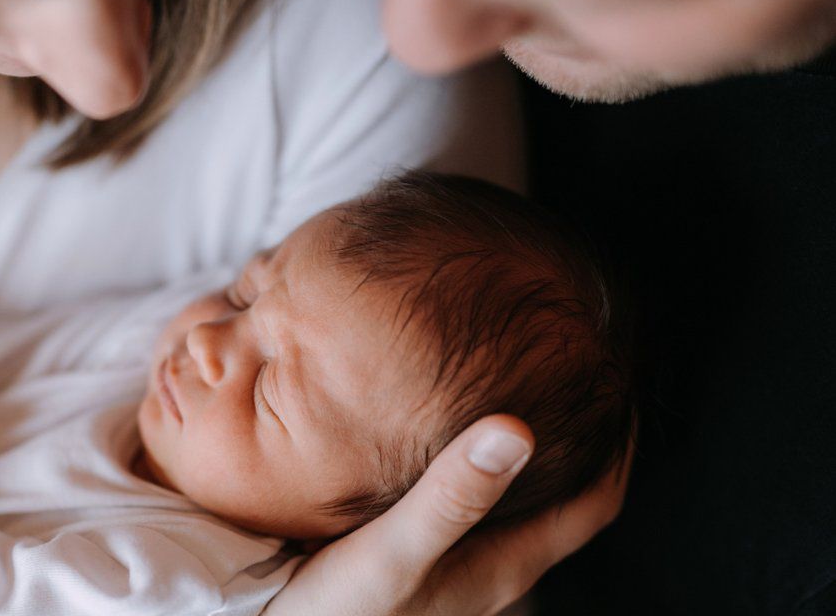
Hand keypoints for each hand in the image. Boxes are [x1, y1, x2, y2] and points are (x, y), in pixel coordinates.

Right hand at [263, 414, 630, 615]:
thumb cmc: (338, 614)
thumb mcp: (394, 553)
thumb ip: (451, 497)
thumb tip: (517, 430)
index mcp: (506, 563)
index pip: (597, 502)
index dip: (619, 444)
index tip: (614, 382)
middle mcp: (491, 565)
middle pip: (563, 494)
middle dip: (575, 434)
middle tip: (562, 366)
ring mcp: (456, 563)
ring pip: (514, 497)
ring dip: (520, 446)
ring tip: (507, 381)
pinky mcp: (419, 556)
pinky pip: (468, 499)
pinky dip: (471, 459)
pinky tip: (438, 426)